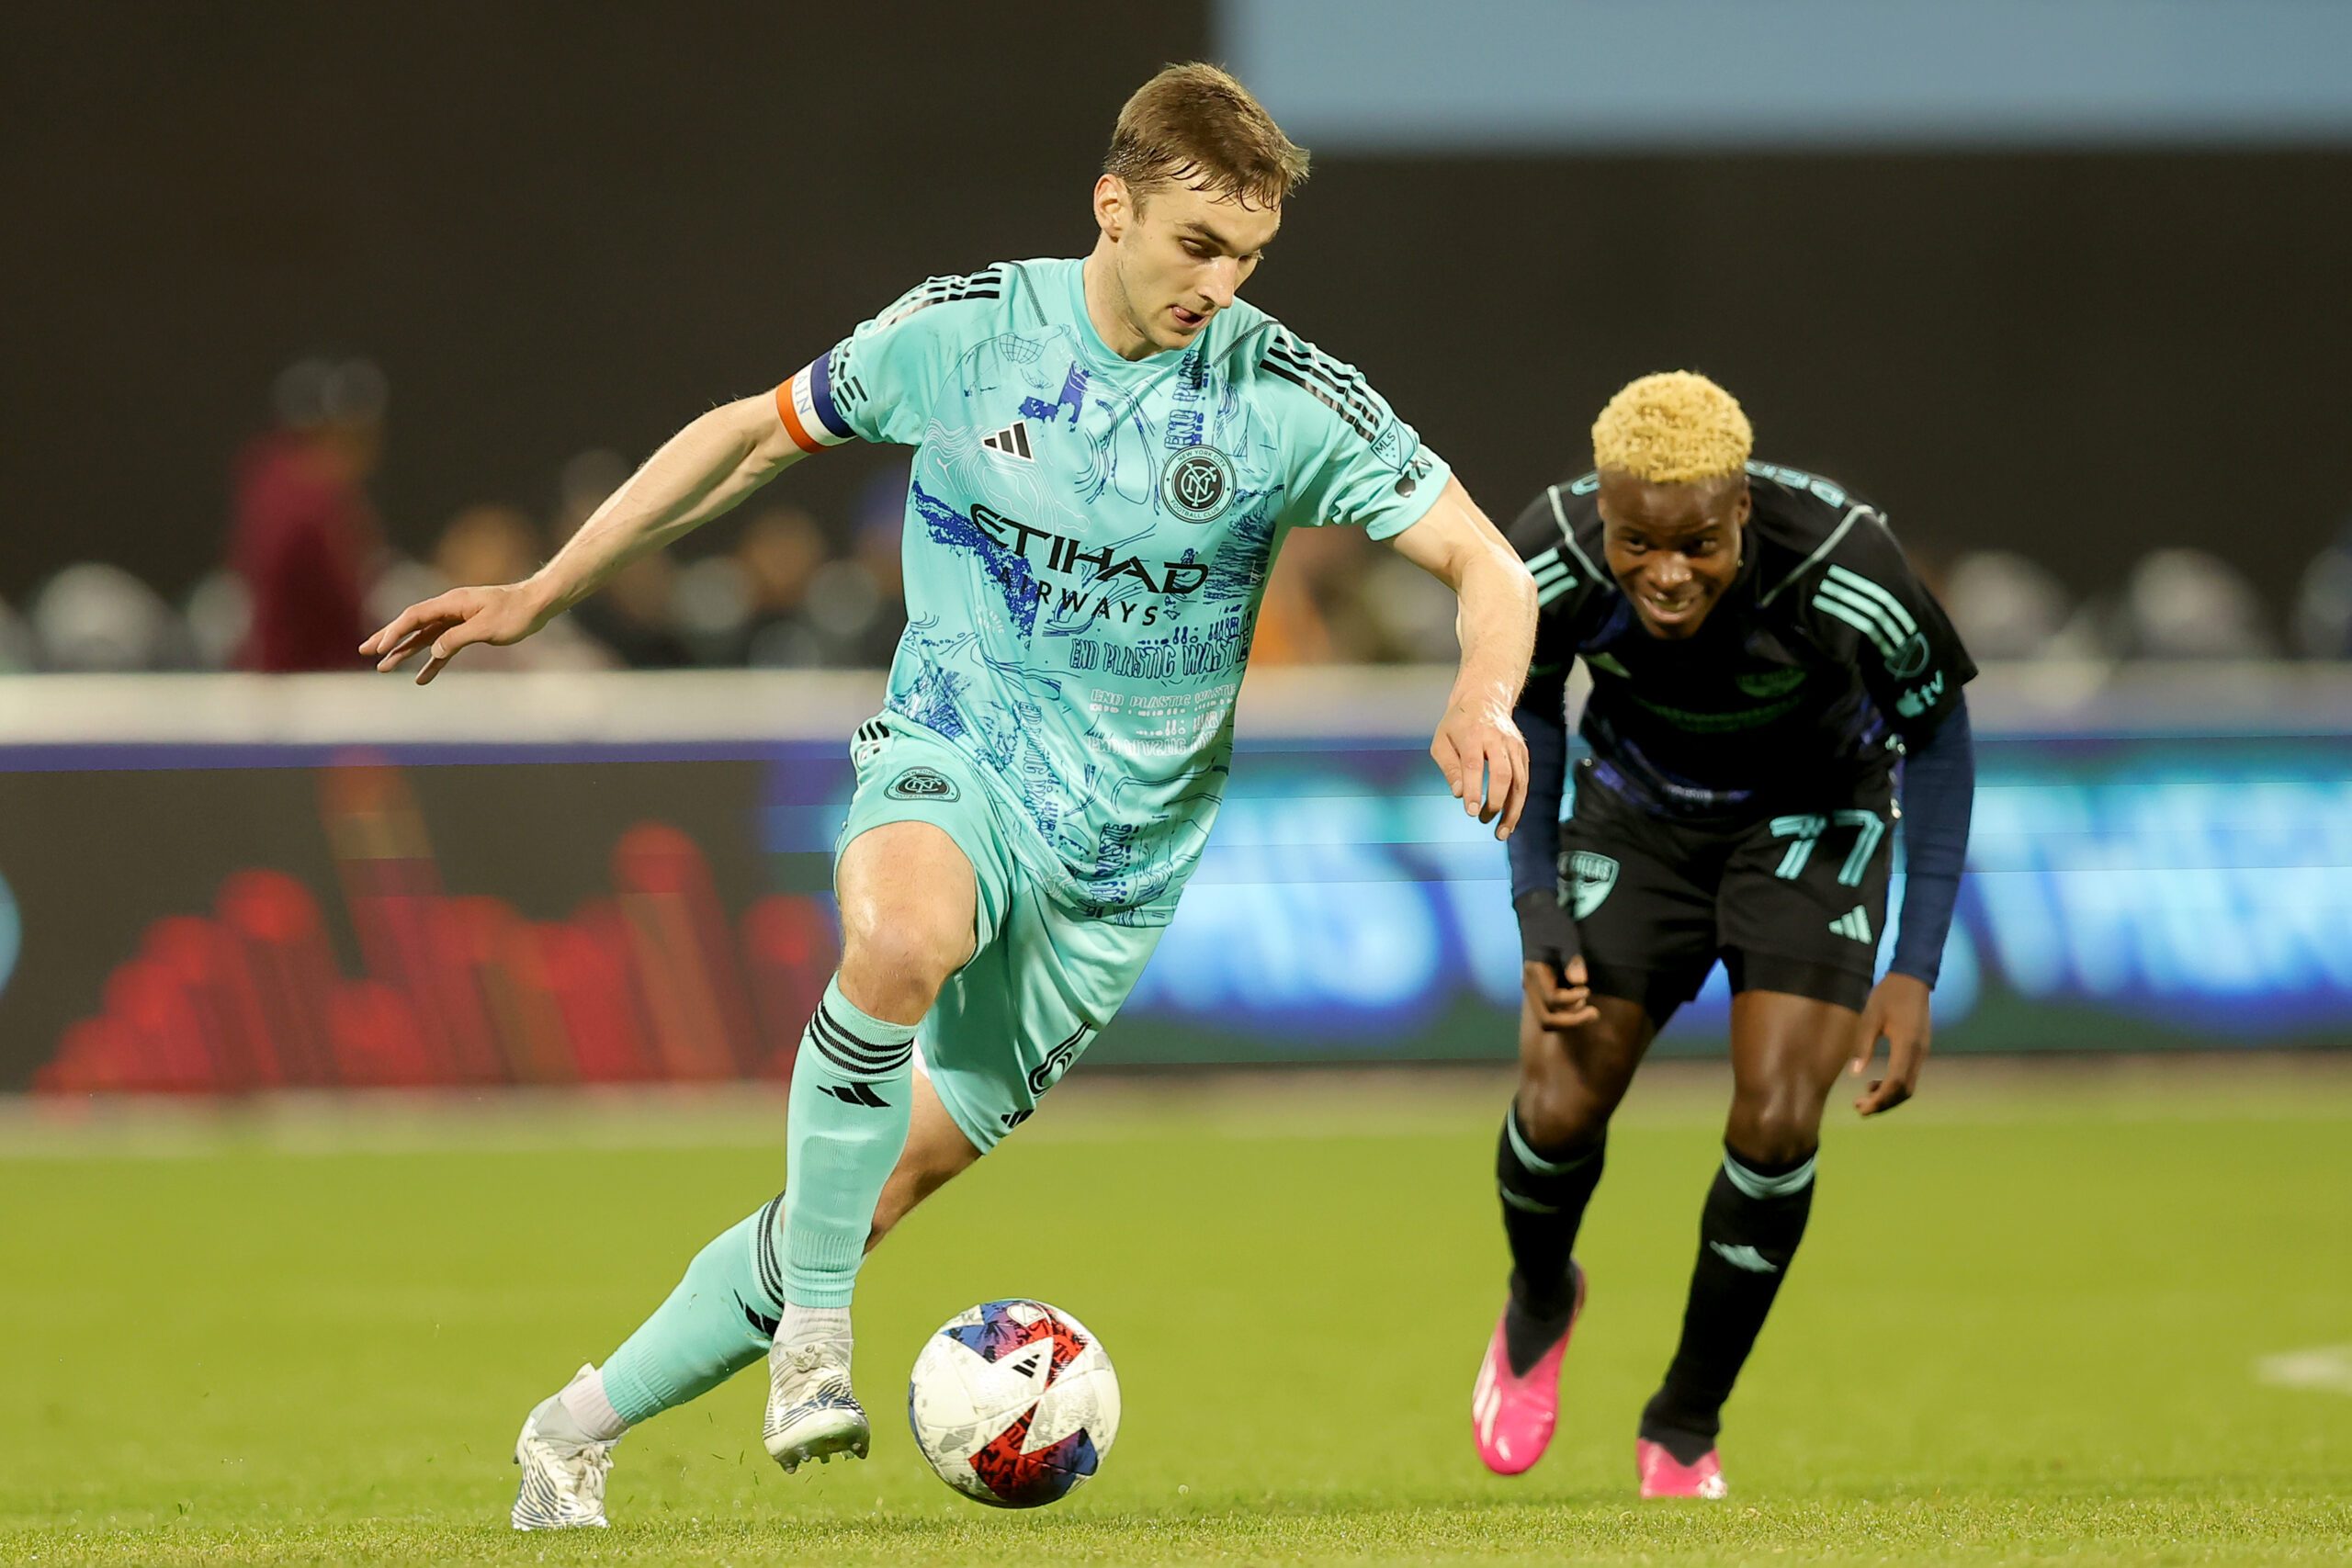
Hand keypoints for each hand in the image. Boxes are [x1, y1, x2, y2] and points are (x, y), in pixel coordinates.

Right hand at [359, 581, 557, 684]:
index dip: (394, 631)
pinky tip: (422, 677)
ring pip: (424, 637)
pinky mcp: (466, 630)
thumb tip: (434, 651)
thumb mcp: (486, 628)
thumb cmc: (515, 613)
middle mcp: (449, 609)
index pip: (414, 616)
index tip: (378, 647)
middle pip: (412, 624)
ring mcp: (457, 620)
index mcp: (451, 603)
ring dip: (405, 652)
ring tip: (384, 667)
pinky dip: (433, 661)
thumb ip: (458, 638)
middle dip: (388, 638)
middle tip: (365, 651)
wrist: (537, 605)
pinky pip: (443, 647)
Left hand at [1432, 696, 1529, 838]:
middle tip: (1483, 820)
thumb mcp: (1441, 741)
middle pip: (1502, 774)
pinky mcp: (1523, 753)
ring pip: (1519, 781)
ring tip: (1501, 832)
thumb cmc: (1457, 725)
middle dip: (1496, 801)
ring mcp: (1513, 746)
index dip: (1473, 789)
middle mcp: (1496, 739)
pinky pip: (1524, 781)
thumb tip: (1458, 794)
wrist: (1485, 700)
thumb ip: (1449, 767)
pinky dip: (1519, 803)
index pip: (1474, 765)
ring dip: (1513, 809)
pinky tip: (1510, 820)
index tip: (1471, 812)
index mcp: (1472, 734)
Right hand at [1514, 890, 1595, 1029]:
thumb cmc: (1552, 925)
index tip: (1587, 990)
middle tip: (1594, 1012)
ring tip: (1589, 1011)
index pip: (1552, 1000)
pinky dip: (1565, 1014)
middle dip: (1572, 1021)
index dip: (1571, 1001)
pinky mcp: (1538, 990)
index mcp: (1535, 973)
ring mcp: (1532, 990)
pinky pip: (1549, 1012)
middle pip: (1546, 1019)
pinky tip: (1580, 1004)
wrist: (1536, 915)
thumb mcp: (1566, 938)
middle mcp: (1530, 986)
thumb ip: (1572, 960)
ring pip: (1546, 1020)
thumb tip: (1580, 982)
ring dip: (1568, 1021)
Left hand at [1849, 972, 1931, 1114]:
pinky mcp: (1920, 1050)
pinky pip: (1909, 1076)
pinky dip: (1894, 1086)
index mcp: (1906, 1045)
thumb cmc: (1888, 995)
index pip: (1895, 1083)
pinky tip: (1875, 1084)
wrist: (1912, 979)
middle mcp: (1918, 1053)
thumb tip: (1855, 1073)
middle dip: (1883, 1104)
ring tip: (1864, 1098)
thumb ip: (1863, 1045)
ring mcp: (1922, 1052)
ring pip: (1908, 1086)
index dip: (1879, 1100)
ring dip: (1888, 1097)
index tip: (1861, 1107)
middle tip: (1859, 1108)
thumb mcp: (1870, 1017)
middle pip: (1904, 1091)